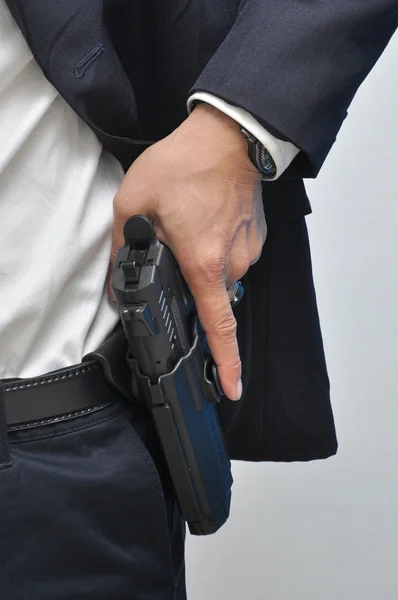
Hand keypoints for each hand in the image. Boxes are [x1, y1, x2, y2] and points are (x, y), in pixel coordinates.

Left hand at [111, 103, 266, 400]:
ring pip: (219, 274)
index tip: (232, 386)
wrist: (228, 136)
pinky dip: (215, 247)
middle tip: (174, 247)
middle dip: (189, 283)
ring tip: (188, 225)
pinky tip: (203, 221)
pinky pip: (232, 256)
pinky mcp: (255, 239)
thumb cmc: (185, 164)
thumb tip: (116, 278)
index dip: (226, 362)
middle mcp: (232, 263)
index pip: (218, 326)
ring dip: (201, 261)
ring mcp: (248, 250)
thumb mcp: (134, 201)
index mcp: (204, 262)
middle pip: (208, 295)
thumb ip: (121, 245)